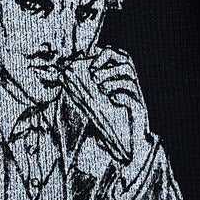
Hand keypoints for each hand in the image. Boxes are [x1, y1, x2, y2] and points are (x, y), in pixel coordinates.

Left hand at [85, 47, 149, 162]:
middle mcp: (131, 84)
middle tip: (94, 77)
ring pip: (129, 77)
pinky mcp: (139, 110)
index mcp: (120, 78)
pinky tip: (113, 101)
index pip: (115, 55)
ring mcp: (137, 96)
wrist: (128, 145)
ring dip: (112, 80)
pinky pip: (133, 98)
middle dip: (108, 65)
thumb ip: (81, 90)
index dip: (102, 55)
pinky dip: (121, 97)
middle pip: (126, 60)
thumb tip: (61, 76)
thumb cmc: (111, 121)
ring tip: (102, 89)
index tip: (90, 65)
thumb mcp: (94, 102)